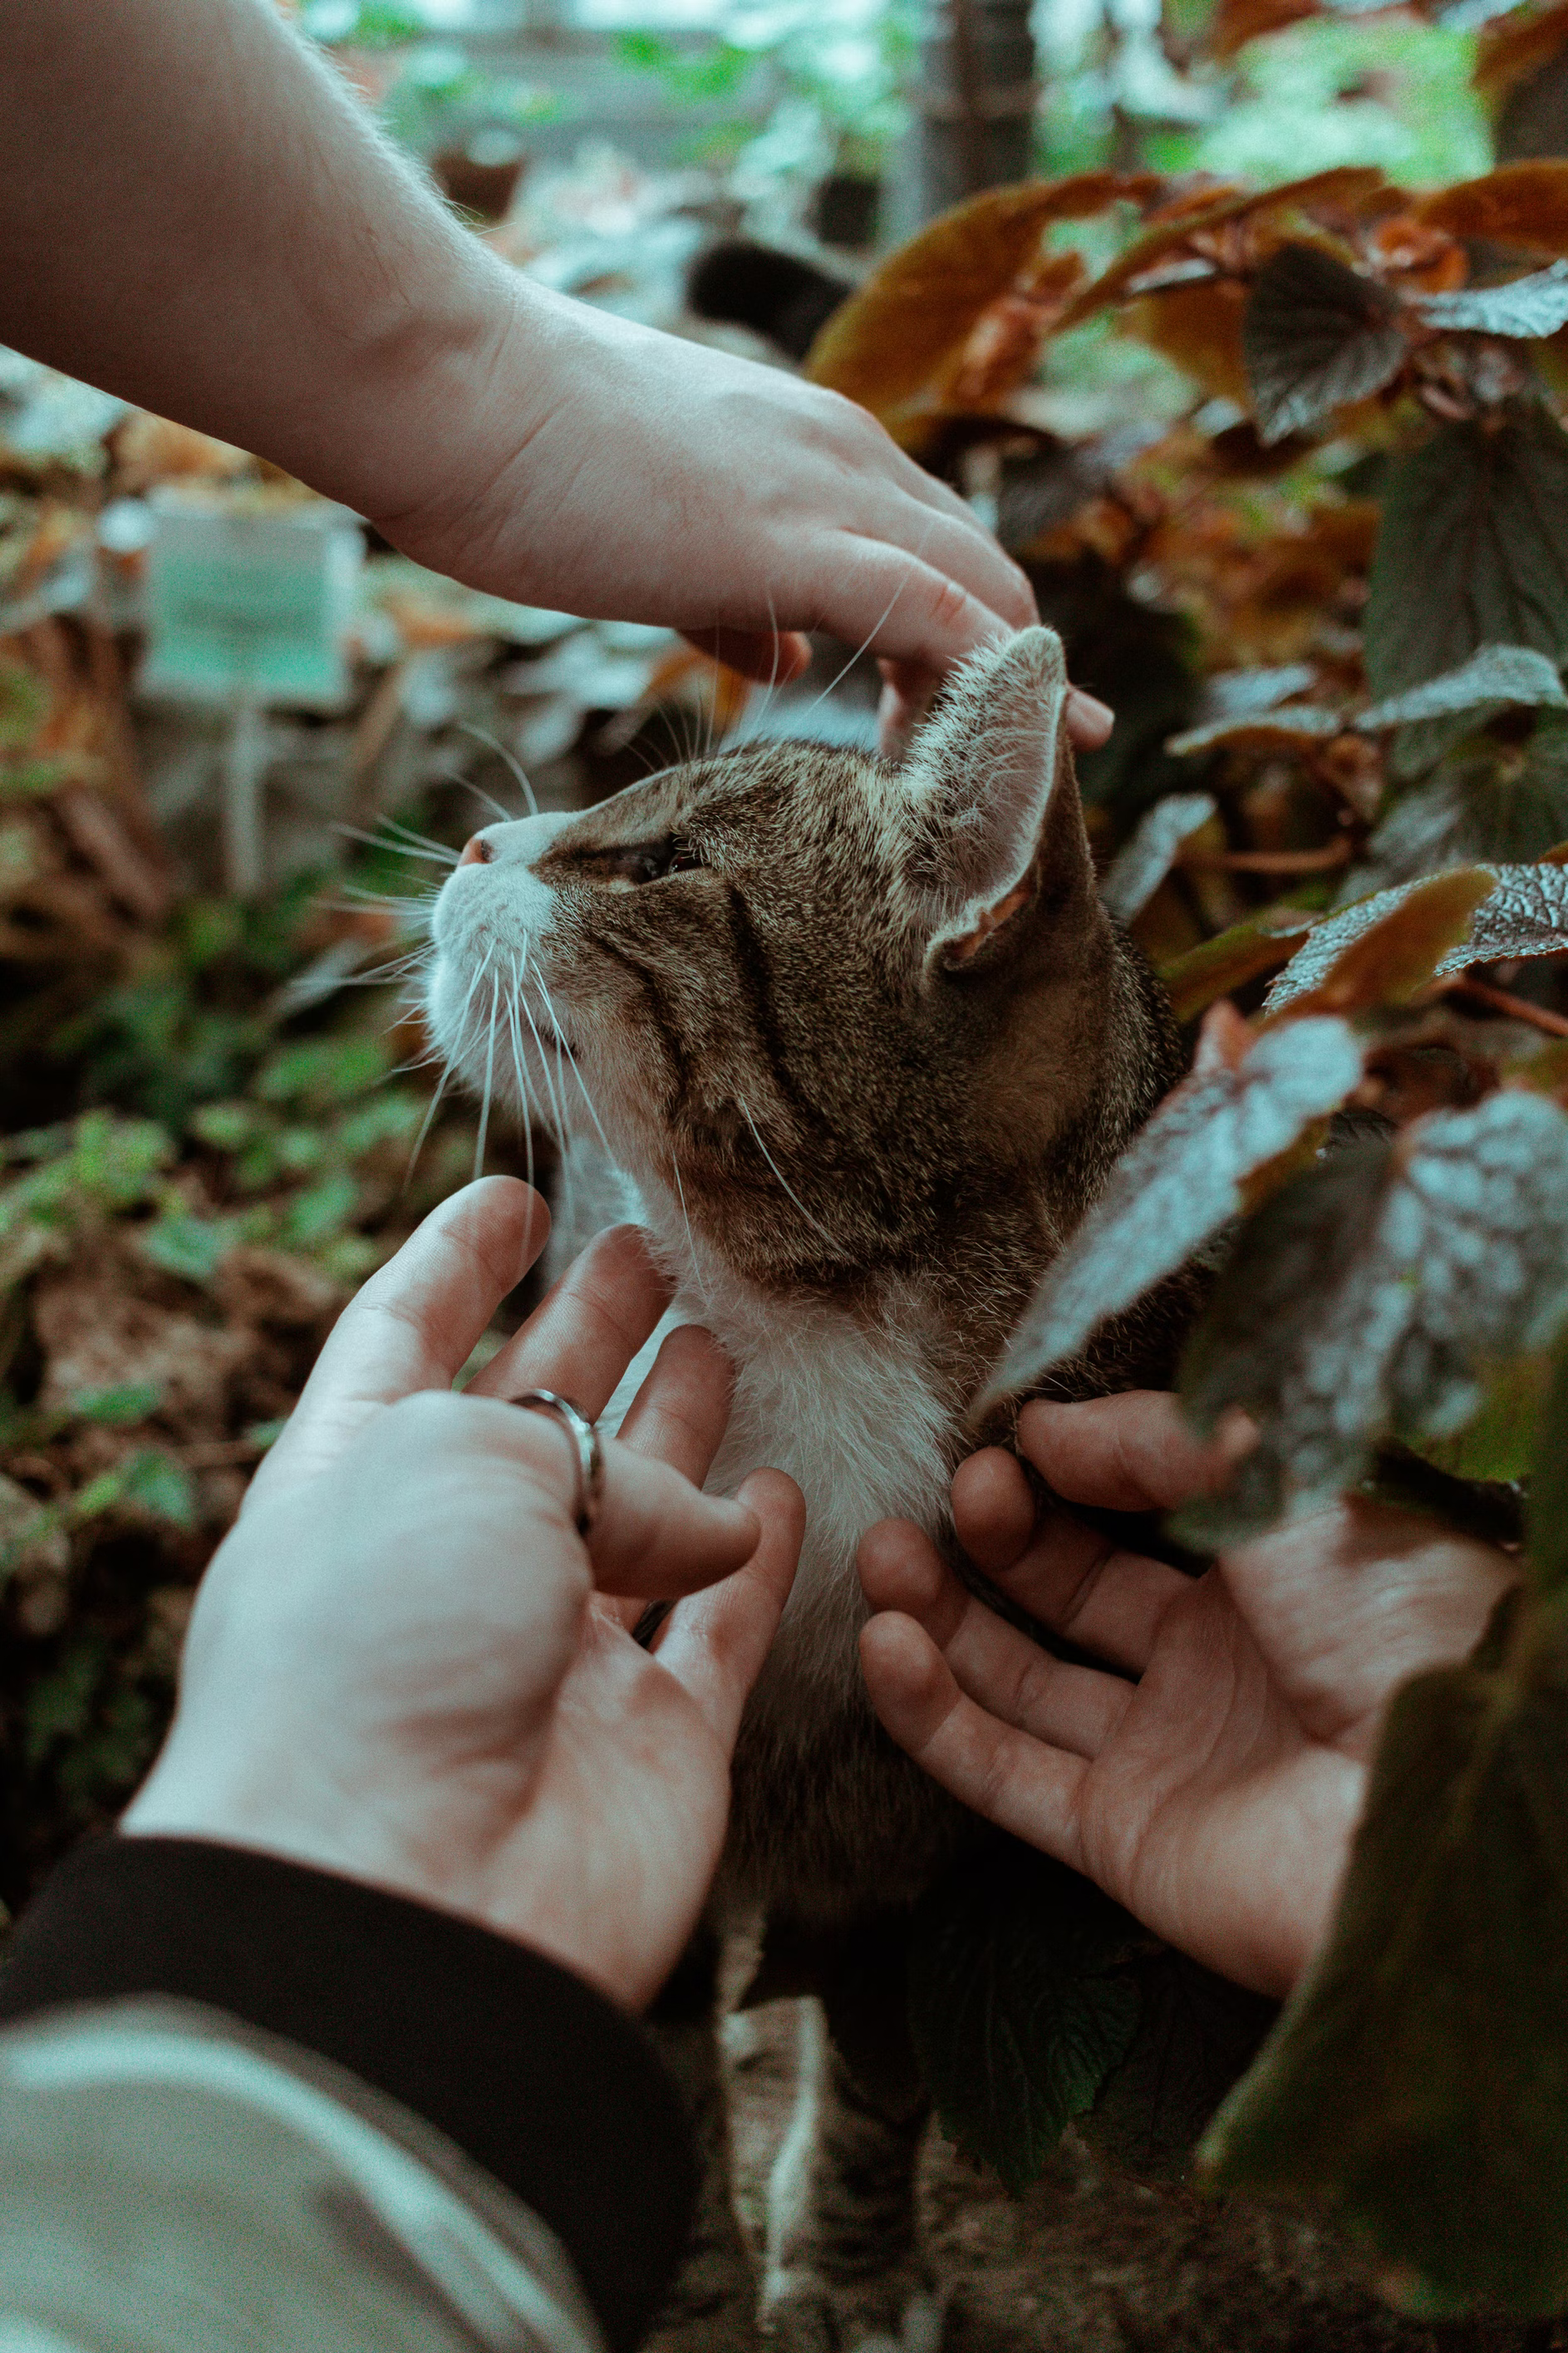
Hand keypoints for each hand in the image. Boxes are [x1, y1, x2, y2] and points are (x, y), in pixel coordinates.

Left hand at [125, 1177, 803, 2009]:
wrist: (405, 1898)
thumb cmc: (385, 1648)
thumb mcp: (461, 1467)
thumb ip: (598, 1455)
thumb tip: (711, 1514)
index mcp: (357, 1482)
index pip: (405, 1339)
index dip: (457, 1260)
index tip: (516, 1193)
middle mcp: (453, 1567)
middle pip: (537, 1424)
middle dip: (589, 1333)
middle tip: (655, 1251)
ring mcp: (555, 1660)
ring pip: (637, 1521)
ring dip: (679, 1432)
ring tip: (724, 1340)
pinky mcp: (652, 1745)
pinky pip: (716, 1630)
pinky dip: (758, 1563)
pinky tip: (786, 1492)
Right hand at [374, 285, 1113, 751]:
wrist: (450, 391)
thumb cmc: (521, 464)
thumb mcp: (651, 541)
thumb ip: (731, 602)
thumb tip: (782, 662)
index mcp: (814, 452)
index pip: (937, 550)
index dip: (969, 645)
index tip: (971, 730)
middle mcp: (847, 458)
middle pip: (987, 576)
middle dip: (1012, 679)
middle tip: (1007, 775)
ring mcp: (828, 493)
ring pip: (983, 595)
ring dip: (1004, 697)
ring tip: (1001, 791)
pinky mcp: (791, 543)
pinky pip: (937, 615)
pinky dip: (978, 686)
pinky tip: (983, 753)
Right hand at [858, 1393, 1516, 1996]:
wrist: (1430, 1805)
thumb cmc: (1395, 1628)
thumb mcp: (1279, 1478)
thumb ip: (1155, 1439)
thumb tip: (1040, 1427)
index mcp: (1272, 1573)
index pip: (1140, 1513)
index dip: (1072, 1473)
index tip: (1013, 1439)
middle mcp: (1214, 1663)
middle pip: (1069, 1591)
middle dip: (997, 1534)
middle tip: (955, 1490)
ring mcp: (1165, 1752)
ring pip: (1020, 1680)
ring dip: (942, 1615)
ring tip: (882, 1553)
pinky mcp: (1122, 1838)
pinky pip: (1002, 1773)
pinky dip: (931, 1714)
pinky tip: (886, 1643)